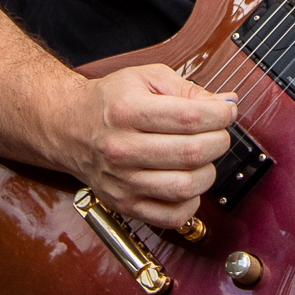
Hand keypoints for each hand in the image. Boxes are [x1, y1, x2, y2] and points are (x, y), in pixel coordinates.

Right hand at [60, 62, 234, 229]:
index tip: (226, 112)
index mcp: (127, 111)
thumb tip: (227, 104)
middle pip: (192, 153)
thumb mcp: (147, 78)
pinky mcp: (124, 204)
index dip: (221, 115)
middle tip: (216, 134)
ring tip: (200, 158)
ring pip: (185, 186)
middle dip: (219, 141)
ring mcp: (122, 181)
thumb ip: (190, 90)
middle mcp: (121, 148)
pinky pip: (171, 216)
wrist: (67, 127)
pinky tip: (187, 183)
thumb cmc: (110, 102)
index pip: (191, 117)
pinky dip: (190, 203)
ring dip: (207, 172)